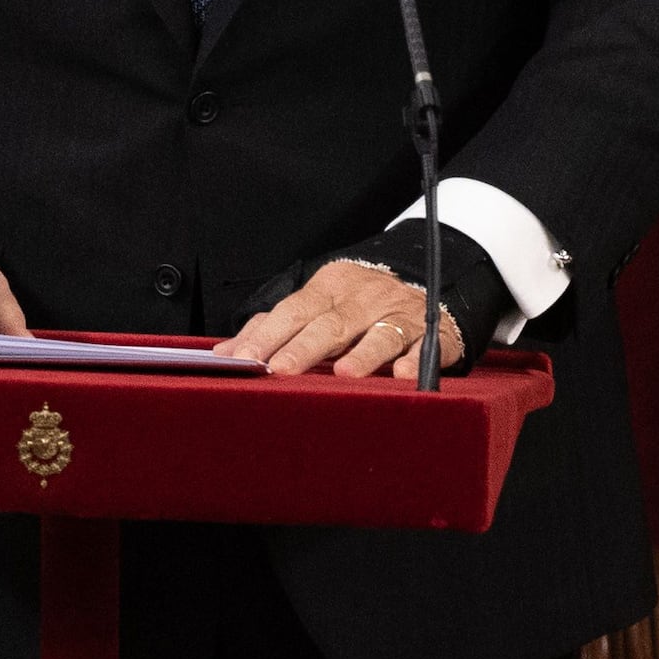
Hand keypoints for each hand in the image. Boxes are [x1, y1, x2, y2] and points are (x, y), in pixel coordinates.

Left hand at [225, 258, 471, 379]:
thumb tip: (225, 351)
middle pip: (332, 323)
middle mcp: (365, 298)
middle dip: (305, 347)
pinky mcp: (433, 335)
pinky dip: (415, 360)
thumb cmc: (362, 303)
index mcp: (332, 287)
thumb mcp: (319, 304)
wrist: (432, 283)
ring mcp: (401, 315)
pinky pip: (425, 347)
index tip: (244, 359)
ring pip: (380, 334)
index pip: (294, 310)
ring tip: (343, 372)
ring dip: (362, 353)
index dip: (269, 335)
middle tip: (280, 369)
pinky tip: (403, 375)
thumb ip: (273, 326)